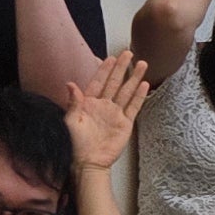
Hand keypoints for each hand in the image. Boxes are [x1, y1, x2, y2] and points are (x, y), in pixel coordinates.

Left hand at [61, 49, 151, 171]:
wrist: (89, 162)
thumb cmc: (76, 143)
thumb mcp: (71, 121)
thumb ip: (74, 102)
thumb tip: (70, 84)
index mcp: (89, 103)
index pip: (98, 81)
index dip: (104, 69)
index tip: (110, 57)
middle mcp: (104, 105)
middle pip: (115, 82)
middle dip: (122, 67)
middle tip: (128, 53)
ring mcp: (116, 113)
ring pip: (127, 91)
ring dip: (134, 77)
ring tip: (142, 64)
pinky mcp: (125, 123)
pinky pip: (134, 106)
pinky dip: (139, 95)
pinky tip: (144, 85)